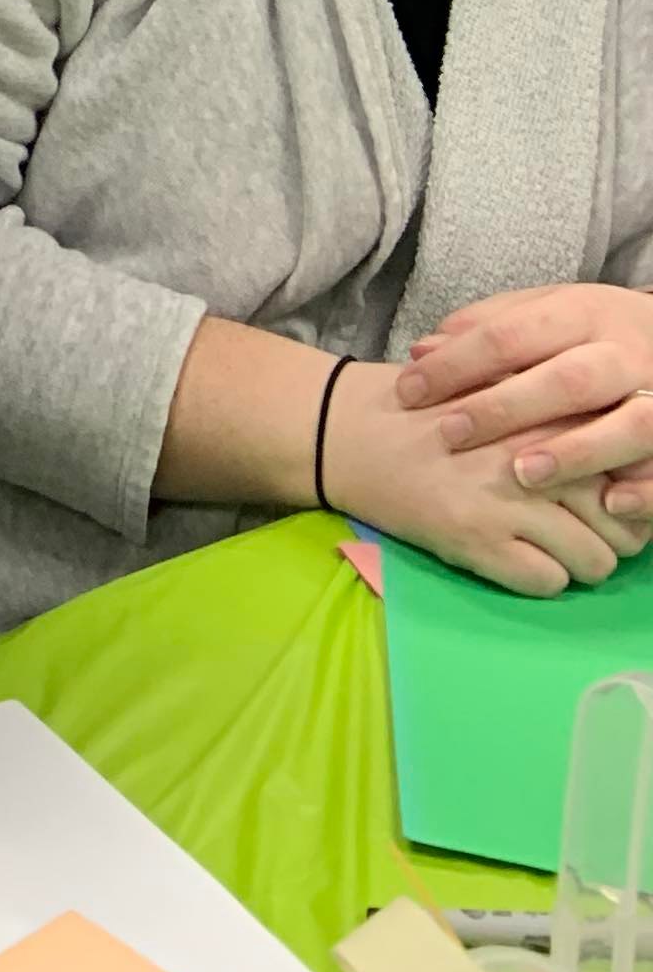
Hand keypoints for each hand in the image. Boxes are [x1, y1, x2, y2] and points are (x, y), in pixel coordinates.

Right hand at [328, 355, 643, 594]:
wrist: (346, 428)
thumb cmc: (424, 404)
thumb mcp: (497, 389)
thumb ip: (555, 413)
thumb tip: (618, 455)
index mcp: (544, 412)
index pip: (627, 468)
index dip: (629, 494)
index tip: (613, 500)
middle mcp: (536, 455)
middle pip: (623, 522)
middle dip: (611, 535)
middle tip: (583, 530)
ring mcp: (508, 500)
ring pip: (594, 560)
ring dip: (579, 561)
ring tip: (549, 547)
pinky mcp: (477, 538)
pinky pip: (548, 582)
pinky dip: (541, 578)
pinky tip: (514, 556)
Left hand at [396, 284, 652, 523]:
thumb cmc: (596, 331)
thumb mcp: (547, 311)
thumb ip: (488, 327)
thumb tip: (422, 351)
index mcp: (582, 313)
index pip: (511, 334)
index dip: (457, 363)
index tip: (409, 391)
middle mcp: (624, 352)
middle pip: (567, 379)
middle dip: (505, 408)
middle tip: (449, 434)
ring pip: (628, 424)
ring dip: (575, 452)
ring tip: (522, 475)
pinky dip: (645, 490)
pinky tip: (611, 506)